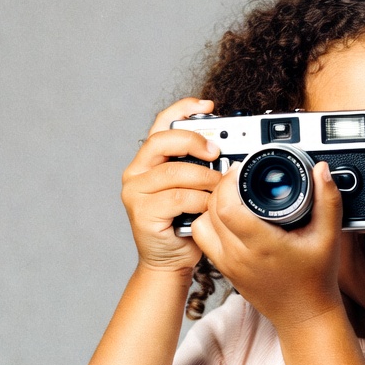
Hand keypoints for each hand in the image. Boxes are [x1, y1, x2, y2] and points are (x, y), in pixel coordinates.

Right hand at [120, 98, 224, 273]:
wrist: (170, 260)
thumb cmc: (185, 221)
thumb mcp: (195, 187)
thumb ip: (201, 166)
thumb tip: (228, 147)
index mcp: (150, 159)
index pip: (161, 123)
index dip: (183, 109)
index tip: (207, 104)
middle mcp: (137, 171)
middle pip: (163, 141)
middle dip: (194, 141)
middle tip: (217, 152)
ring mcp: (135, 191)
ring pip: (174, 172)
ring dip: (204, 177)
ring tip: (220, 186)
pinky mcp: (141, 211)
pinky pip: (177, 197)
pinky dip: (199, 200)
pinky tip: (209, 206)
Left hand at [191, 160, 344, 329]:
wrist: (304, 315)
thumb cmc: (316, 279)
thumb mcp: (329, 236)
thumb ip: (328, 200)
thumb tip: (322, 171)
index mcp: (262, 246)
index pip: (227, 207)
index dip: (230, 181)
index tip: (242, 169)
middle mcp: (239, 256)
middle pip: (211, 210)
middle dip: (221, 187)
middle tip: (239, 177)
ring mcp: (228, 265)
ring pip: (202, 224)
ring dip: (212, 205)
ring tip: (233, 196)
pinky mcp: (224, 271)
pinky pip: (204, 240)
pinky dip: (210, 223)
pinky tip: (229, 217)